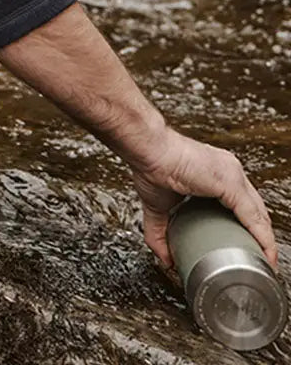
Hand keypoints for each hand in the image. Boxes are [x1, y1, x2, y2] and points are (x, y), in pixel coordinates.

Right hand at [129, 126, 276, 271]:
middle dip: (259, 235)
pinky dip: (261, 237)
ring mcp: (232, 175)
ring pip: (259, 213)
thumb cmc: (149, 165)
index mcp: (215, 172)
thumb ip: (161, 231)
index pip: (241, 203)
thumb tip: (165, 259)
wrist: (146, 150)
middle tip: (258, 259)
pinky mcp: (231, 183)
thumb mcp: (157, 206)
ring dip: (265, 240)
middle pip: (255, 208)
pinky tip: (264, 252)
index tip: (246, 248)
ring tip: (265, 261)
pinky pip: (254, 216)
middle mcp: (229, 170)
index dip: (247, 227)